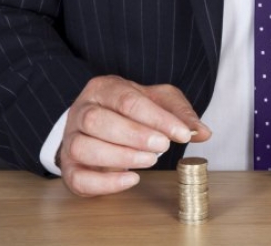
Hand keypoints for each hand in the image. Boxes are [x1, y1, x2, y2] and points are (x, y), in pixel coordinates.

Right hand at [59, 75, 210, 196]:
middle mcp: (81, 111)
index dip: (156, 117)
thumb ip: (180, 113)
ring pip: (83, 148)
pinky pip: (78, 178)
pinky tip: (131, 179)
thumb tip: (202, 132)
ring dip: (119, 157)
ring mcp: (71, 140)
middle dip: (134, 135)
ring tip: (150, 161)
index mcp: (103, 88)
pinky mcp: (69, 167)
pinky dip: (104, 183)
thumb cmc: (132, 110)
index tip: (182, 133)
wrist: (102, 123)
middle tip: (163, 147)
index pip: (127, 100)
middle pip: (97, 120)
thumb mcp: (159, 101)